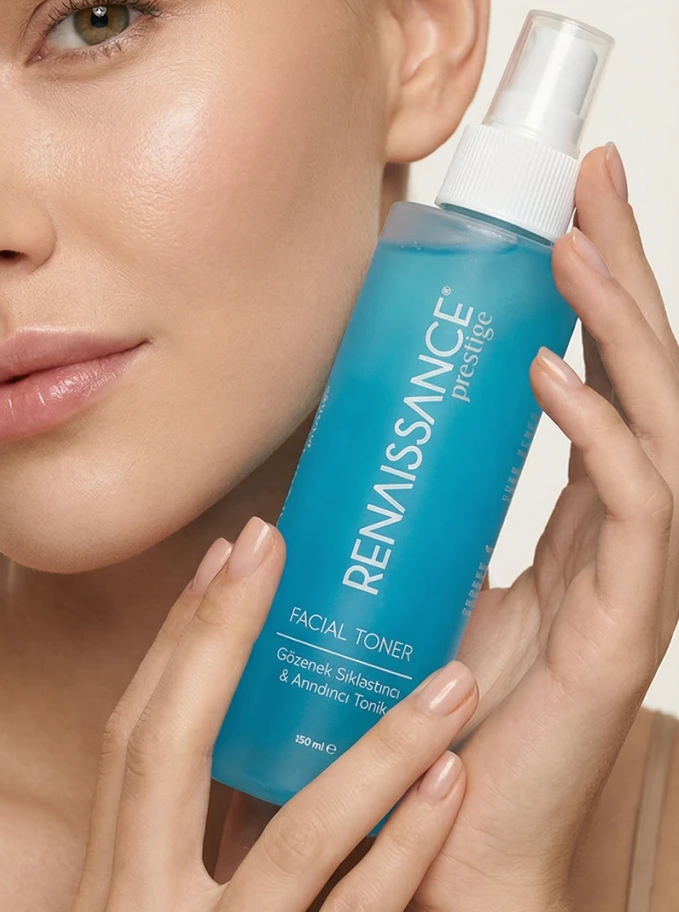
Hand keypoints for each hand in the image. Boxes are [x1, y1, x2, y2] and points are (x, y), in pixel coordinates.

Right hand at [71, 516, 478, 911]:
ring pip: (294, 841)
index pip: (134, 737)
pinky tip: (449, 785)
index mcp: (115, 885)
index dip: (175, 639)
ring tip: (449, 679)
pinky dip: (400, 850)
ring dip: (377, 750)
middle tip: (275, 539)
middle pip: (165, 754)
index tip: (228, 552)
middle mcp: (145, 911)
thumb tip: (251, 738)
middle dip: (216, 637)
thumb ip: (190, 851)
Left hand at [403, 142, 678, 910]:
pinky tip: (557, 373)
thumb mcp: (432, 564)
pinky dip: (599, 433)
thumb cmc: (440, 701)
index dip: (599, 281)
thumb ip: (422, 495)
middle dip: (624, 267)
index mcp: (585, 508)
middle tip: (593, 173)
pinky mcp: (620, 628)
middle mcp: (622, 527)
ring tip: (575, 247)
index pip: (608, 367)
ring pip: (656, 421)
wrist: (449, 836)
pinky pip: (634, 511)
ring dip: (618, 326)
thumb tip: (360, 412)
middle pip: (645, 371)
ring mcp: (632, 575)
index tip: (572, 194)